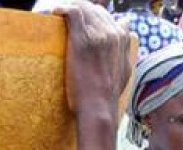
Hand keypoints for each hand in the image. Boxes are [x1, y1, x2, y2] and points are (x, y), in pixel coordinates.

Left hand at [51, 0, 134, 118]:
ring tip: (58, 14)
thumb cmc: (107, 95)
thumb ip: (124, 50)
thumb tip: (127, 36)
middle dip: (80, 12)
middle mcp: (112, 32)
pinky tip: (55, 12)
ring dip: (70, 9)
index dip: (93, 17)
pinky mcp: (82, 39)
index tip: (81, 23)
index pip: (107, 17)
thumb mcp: (125, 70)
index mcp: (122, 38)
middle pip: (94, 10)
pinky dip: (63, 9)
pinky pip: (72, 13)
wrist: (98, 107)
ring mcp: (97, 34)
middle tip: (66, 19)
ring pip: (84, 8)